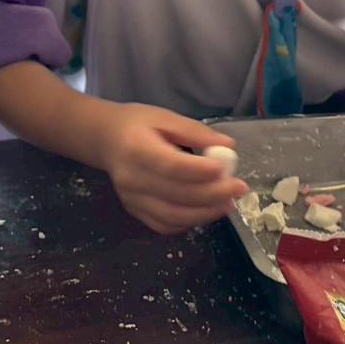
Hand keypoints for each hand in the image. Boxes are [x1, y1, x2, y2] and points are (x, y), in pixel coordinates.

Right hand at [96, 103, 247, 234]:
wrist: (105, 140)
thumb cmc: (138, 124)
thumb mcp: (166, 118)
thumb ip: (196, 132)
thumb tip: (228, 147)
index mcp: (136, 148)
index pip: (171, 166)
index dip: (200, 172)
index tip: (227, 170)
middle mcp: (131, 178)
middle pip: (177, 195)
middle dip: (213, 195)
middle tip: (239, 189)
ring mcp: (131, 199)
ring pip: (173, 217)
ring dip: (205, 213)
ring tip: (228, 203)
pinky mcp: (134, 211)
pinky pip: (165, 225)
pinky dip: (189, 222)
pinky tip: (206, 211)